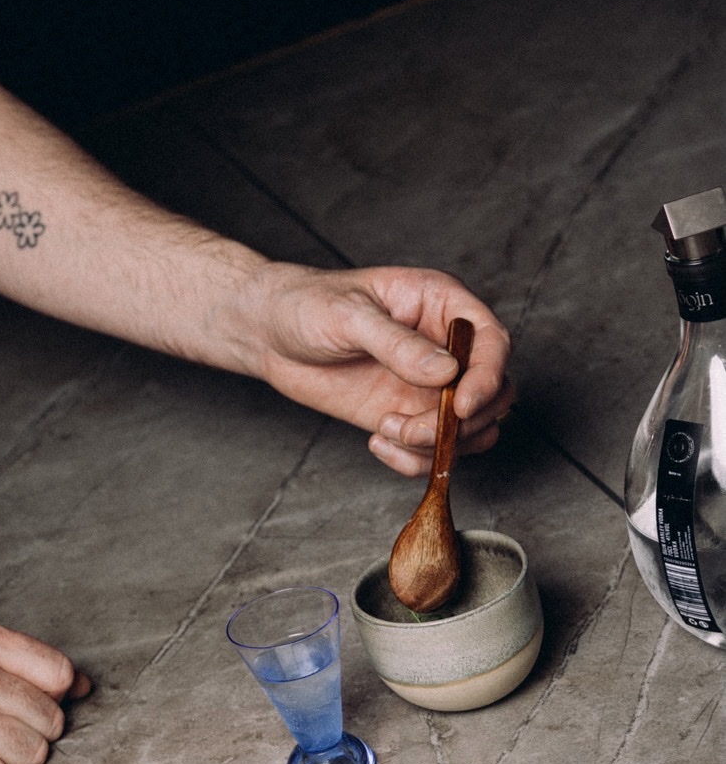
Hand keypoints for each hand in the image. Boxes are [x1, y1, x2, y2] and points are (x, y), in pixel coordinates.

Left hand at [254, 264, 513, 474]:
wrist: (268, 333)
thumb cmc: (306, 304)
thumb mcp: (348, 316)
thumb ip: (397, 344)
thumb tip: (446, 371)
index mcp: (441, 304)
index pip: (492, 341)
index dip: (487, 376)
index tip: (461, 404)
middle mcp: (444, 347)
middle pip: (494, 392)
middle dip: (462, 421)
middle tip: (412, 427)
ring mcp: (427, 384)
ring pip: (471, 428)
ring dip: (438, 444)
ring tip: (387, 431)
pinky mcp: (405, 414)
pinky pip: (434, 449)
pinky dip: (414, 459)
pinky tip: (378, 442)